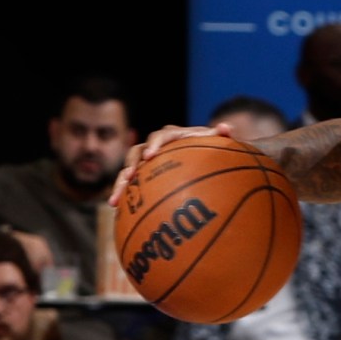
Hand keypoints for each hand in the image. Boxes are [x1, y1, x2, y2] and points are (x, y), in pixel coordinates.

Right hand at [111, 122, 238, 204]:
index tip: (150, 156)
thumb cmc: (210, 149)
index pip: (160, 136)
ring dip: (120, 185)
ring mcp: (146, 162)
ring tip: (114, 201)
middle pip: (136, 153)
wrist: (200, 157)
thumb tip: (225, 127)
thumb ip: (220, 137)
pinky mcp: (143, 176)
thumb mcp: (216, 144)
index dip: (154, 145)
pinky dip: (124, 196)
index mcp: (171, 136)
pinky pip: (130, 185)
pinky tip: (118, 212)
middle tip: (129, 177)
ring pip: (128, 170)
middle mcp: (154, 146)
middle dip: (130, 166)